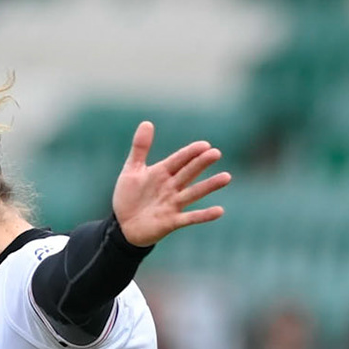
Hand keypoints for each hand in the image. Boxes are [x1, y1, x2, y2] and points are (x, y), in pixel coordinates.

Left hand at [111, 123, 231, 247]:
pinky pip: (190, 218)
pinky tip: (220, 211)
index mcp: (162, 172)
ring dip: (209, 186)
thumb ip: (140, 148)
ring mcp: (173, 204)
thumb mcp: (131, 170)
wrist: (122, 226)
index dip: (190, 152)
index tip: (204, 145)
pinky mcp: (172, 222)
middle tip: (216, 153)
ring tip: (226, 177)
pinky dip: (204, 215)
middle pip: (189, 173)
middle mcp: (171, 187)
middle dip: (201, 163)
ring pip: (193, 193)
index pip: (179, 160)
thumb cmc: (128, 197)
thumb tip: (147, 122)